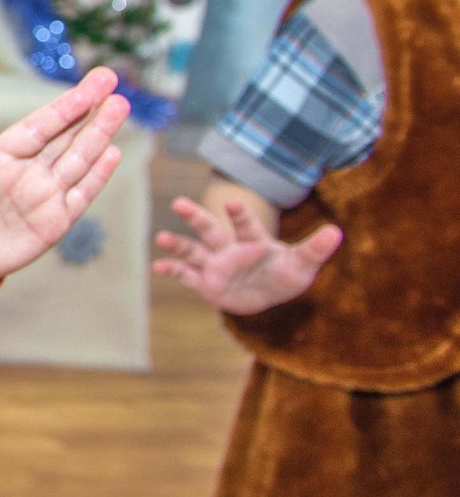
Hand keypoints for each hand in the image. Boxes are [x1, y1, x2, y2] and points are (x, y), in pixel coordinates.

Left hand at [0, 68, 128, 285]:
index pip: (38, 125)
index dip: (64, 106)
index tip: (89, 84)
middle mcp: (25, 172)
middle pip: (64, 135)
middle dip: (90, 110)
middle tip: (112, 80)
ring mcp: (41, 196)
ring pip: (77, 160)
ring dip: (99, 135)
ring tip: (118, 107)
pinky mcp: (52, 223)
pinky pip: (80, 196)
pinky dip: (97, 176)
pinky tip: (113, 153)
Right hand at [153, 194, 340, 315]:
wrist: (267, 295)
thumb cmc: (285, 276)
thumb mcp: (303, 265)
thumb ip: (315, 248)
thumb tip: (336, 231)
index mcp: (253, 241)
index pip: (245, 225)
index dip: (240, 214)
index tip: (232, 201)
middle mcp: (230, 249)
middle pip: (210, 230)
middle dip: (196, 217)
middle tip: (179, 203)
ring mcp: (216, 265)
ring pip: (194, 250)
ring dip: (178, 244)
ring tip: (162, 237)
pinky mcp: (206, 282)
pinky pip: (187, 275)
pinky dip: (173, 270)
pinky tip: (159, 266)